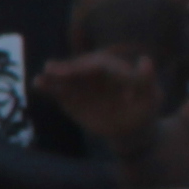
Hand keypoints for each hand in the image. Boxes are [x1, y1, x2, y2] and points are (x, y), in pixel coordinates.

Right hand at [34, 48, 163, 152]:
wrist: (129, 128)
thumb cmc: (143, 110)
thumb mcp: (150, 96)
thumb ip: (146, 79)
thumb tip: (146, 60)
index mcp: (114, 68)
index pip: (98, 64)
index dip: (85, 65)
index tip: (74, 69)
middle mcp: (95, 72)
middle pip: (78, 68)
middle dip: (66, 69)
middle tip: (50, 69)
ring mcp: (82, 84)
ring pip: (66, 77)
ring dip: (52, 76)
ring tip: (40, 79)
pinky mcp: (72, 96)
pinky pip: (59, 90)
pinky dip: (49, 87)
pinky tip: (38, 84)